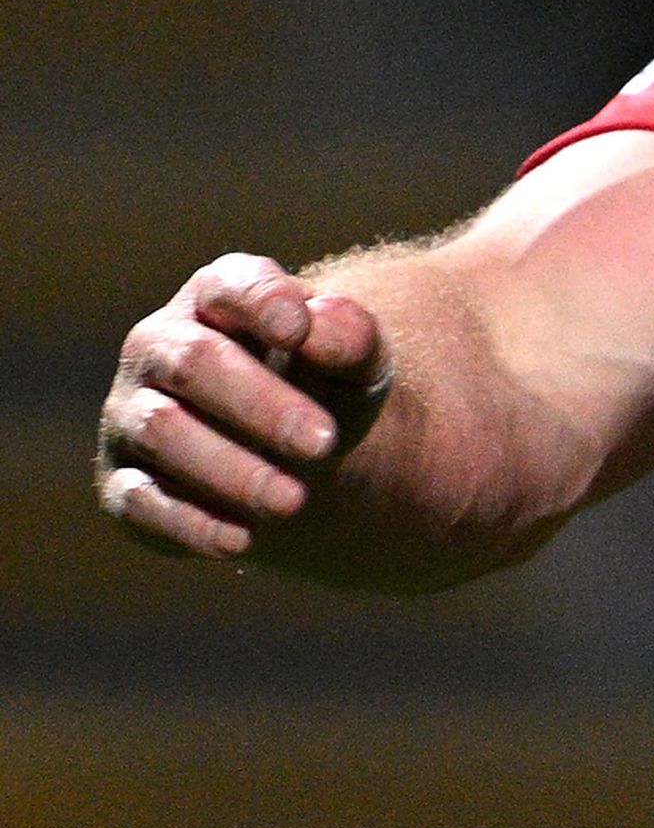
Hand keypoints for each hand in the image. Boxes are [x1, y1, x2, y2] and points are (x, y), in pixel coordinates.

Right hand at [96, 254, 390, 559]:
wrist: (298, 452)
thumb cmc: (325, 383)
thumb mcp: (355, 358)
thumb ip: (349, 334)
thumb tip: (318, 329)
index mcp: (218, 298)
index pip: (230, 286)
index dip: (261, 302)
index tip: (298, 331)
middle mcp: (160, 347)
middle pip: (194, 363)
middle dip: (260, 404)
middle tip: (324, 442)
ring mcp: (132, 414)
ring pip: (162, 431)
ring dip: (229, 468)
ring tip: (294, 501)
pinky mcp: (122, 482)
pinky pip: (140, 501)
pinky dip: (189, 522)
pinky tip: (241, 541)